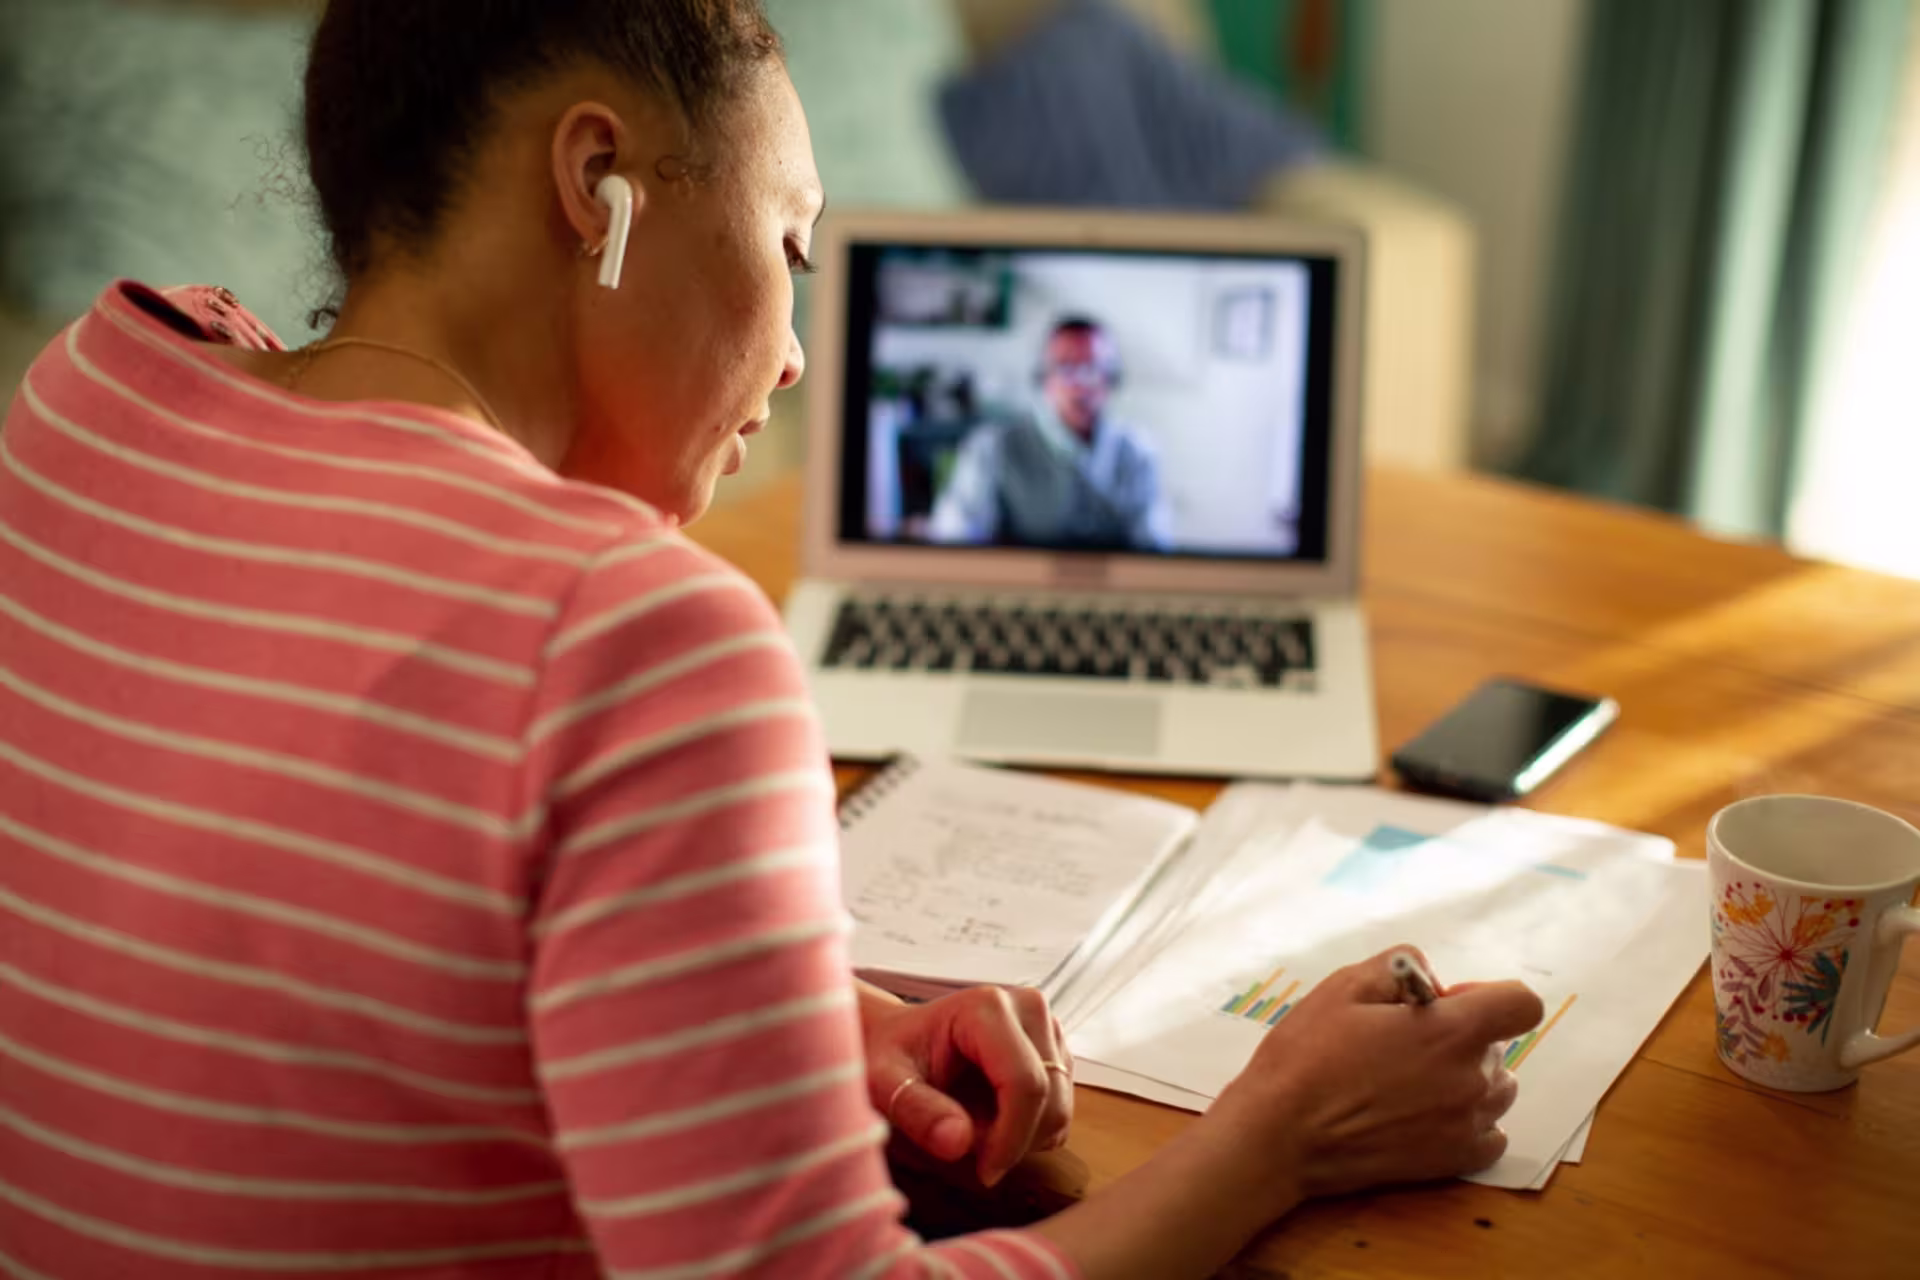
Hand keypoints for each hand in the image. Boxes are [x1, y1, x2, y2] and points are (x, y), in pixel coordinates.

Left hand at [857, 981, 1072, 1185]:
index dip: (1011, 1138)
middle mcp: (1028, 1008)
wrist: (900, 1039)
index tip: (984, 1172)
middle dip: (1015, 1139)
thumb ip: (918, 1111)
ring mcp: (1047, 1027)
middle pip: (1051, 1098)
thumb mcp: (884, 1082)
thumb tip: (959, 1142)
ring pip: (1060, 1107)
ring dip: (1024, 1136)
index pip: (1025, 1083)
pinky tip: (993, 1119)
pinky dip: (1032, 1129)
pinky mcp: (1055, 1049)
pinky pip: (1060, 1108)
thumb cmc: (890, 1056)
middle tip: (969, 1149)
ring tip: (974, 1127)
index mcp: (988, 1007)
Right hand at [1213, 947, 1542, 1199]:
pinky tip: (1427, 1116)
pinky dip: (1469, 1121)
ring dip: (1468, 1078)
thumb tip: (1430, 978)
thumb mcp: (1343, 986)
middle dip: (1463, 1036)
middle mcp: (1472, 1079)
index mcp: (1452, 1031)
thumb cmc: (1308, 1056)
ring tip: (1414, 1082)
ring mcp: (1467, 1125)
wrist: (1281, 1135)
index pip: (1522, 1004)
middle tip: (1404, 1044)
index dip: (1489, 996)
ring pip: (1498, 1090)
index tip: (1446, 1005)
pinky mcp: (1454, 1161)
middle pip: (1500, 1047)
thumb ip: (1400, 965)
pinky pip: (1491, 1135)